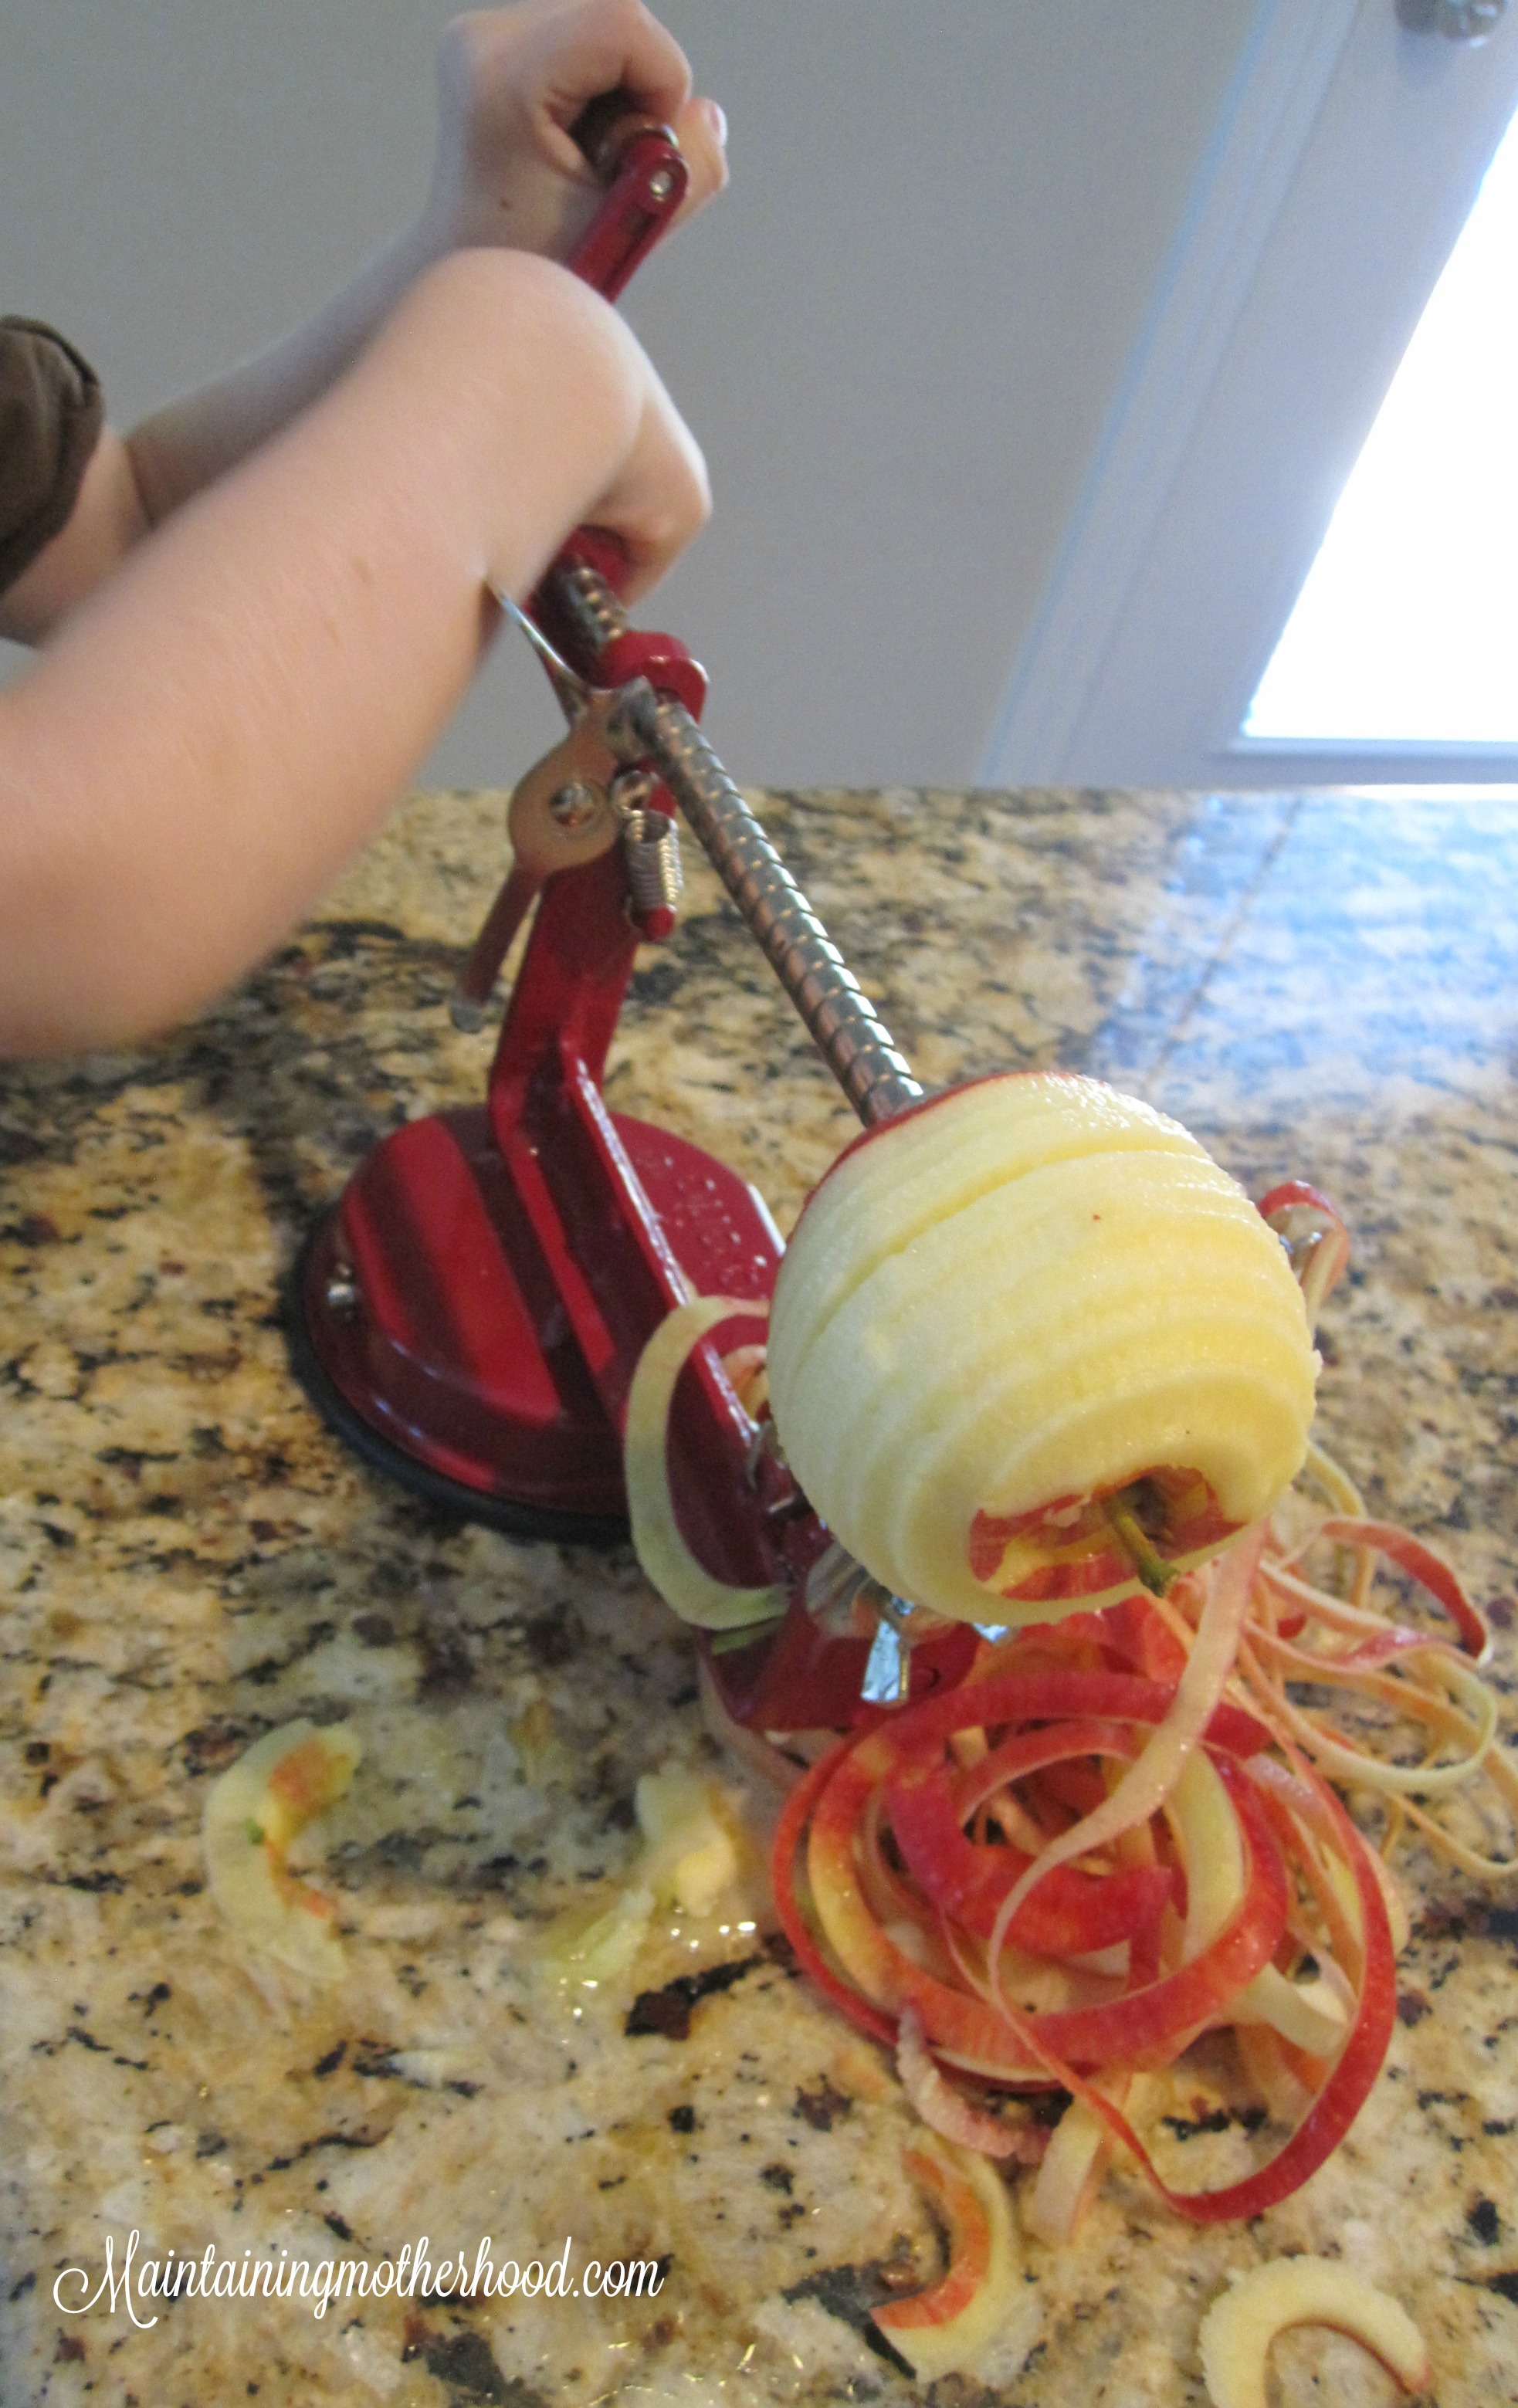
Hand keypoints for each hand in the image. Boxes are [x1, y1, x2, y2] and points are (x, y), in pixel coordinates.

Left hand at [423, 0, 727, 264]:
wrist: (468, 267)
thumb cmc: (540, 263)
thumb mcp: (630, 230)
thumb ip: (693, 173)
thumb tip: (705, 112)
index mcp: (505, 79)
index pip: (622, 24)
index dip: (661, 84)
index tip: (640, 153)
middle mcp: (484, 39)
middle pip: (619, 14)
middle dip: (643, 88)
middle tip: (613, 159)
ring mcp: (483, 33)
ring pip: (608, 23)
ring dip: (624, 87)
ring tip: (589, 153)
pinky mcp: (495, 38)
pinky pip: (586, 35)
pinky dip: (603, 84)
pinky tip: (574, 136)